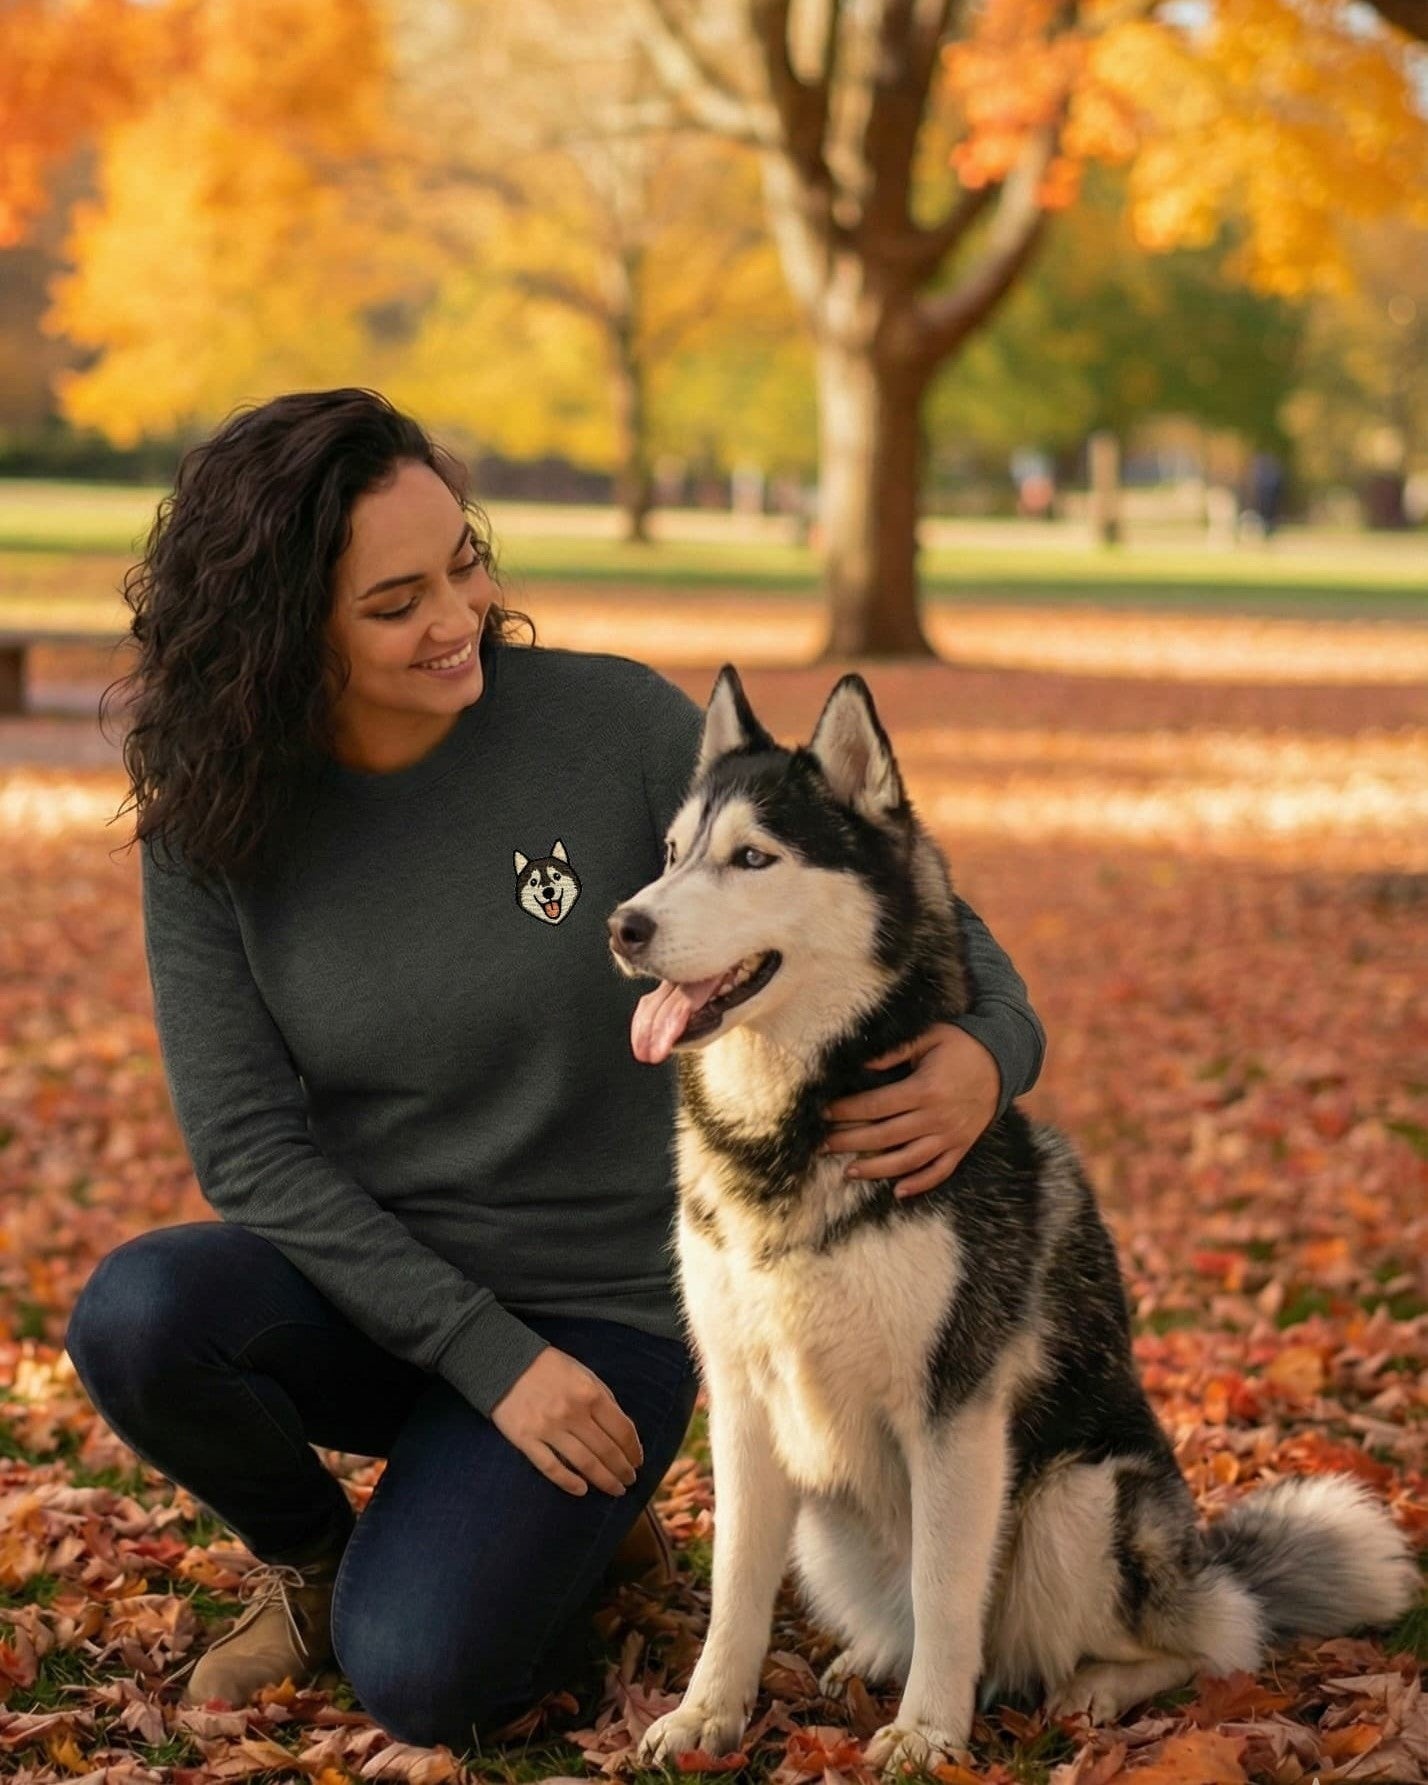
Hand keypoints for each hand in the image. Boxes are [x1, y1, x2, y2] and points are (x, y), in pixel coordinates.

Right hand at [490, 1346, 643, 1496]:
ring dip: (604, 1480)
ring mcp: (549, 1428)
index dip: (634, 1449)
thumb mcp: (583, 1372)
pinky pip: (551, 1468)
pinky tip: (582, 1490)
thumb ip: (603, 1397)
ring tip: (615, 1490)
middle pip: (606, 1450)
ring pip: (584, 1463)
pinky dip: (569, 1483)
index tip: (638, 1461)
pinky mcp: (526, 1440)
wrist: (503, 1362)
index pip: (622, 1429)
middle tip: (630, 1481)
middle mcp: (573, 1413)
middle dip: (623, 1469)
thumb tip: (621, 1427)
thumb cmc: (548, 1367)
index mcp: (590, 1394)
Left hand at [820, 1023, 999, 1198]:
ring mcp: (951, 1136)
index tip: (824, 1112)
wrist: (1005, 1059)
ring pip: (908, 1160)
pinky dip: (919, 1184)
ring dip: (876, 1170)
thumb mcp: (929, 1036)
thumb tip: (861, 1064)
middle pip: (885, 1136)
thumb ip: (895, 1050)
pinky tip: (897, 1192)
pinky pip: (940, 1171)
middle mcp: (937, 1117)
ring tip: (848, 1172)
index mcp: (925, 1089)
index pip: (876, 1106)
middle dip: (850, 1141)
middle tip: (822, 1145)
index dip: (847, 1110)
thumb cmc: (961, 1043)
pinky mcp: (962, 1146)